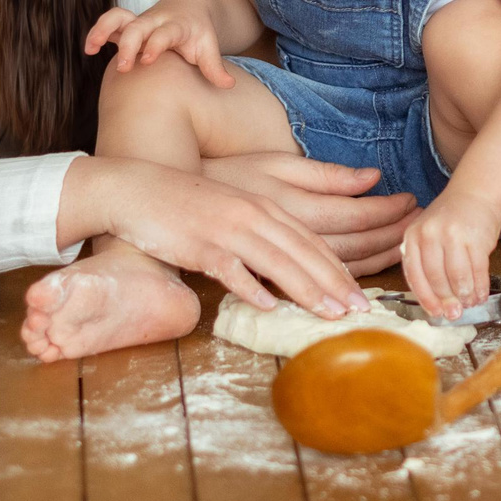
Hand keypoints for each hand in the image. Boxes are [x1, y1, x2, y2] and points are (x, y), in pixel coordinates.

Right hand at [84, 0, 231, 86]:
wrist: (192, 5)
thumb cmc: (198, 33)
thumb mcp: (208, 47)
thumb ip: (214, 67)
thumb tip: (229, 85)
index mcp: (176, 26)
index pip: (165, 33)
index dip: (156, 44)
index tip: (148, 59)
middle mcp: (156, 21)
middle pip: (138, 26)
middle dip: (129, 44)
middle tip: (124, 67)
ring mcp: (140, 21)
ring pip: (118, 17)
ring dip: (103, 29)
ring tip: (91, 48)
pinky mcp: (129, 24)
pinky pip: (110, 22)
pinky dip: (98, 32)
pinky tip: (89, 49)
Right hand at [102, 158, 367, 316]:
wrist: (139, 188)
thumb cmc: (191, 202)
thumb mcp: (237, 204)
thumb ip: (272, 223)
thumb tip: (300, 255)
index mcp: (266, 207)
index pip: (313, 241)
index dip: (341, 269)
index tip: (362, 296)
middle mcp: (253, 215)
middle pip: (303, 251)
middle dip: (335, 283)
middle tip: (360, 311)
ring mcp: (227, 229)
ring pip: (275, 260)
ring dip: (305, 288)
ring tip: (328, 313)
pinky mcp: (200, 244)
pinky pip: (230, 268)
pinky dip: (250, 287)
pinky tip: (268, 305)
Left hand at [400, 191, 500, 321]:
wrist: (475, 193)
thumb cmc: (451, 219)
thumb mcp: (427, 235)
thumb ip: (425, 263)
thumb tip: (437, 302)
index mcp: (413, 236)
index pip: (415, 275)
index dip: (426, 298)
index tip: (435, 312)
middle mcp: (430, 234)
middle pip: (436, 278)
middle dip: (447, 300)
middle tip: (454, 313)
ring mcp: (453, 235)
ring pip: (457, 277)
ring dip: (465, 295)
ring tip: (470, 303)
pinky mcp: (476, 238)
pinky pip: (478, 270)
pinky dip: (480, 286)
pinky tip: (481, 293)